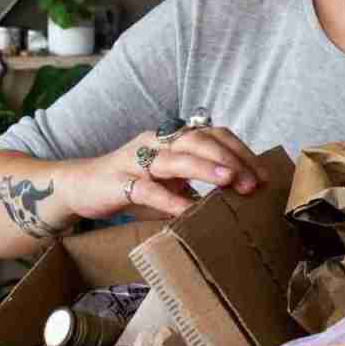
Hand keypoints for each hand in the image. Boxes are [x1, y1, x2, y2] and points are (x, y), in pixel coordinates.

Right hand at [59, 125, 268, 221]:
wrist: (82, 185)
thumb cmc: (133, 183)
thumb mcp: (170, 179)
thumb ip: (196, 182)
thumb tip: (236, 195)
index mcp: (174, 138)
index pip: (214, 135)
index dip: (240, 151)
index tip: (262, 174)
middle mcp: (158, 141)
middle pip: (200, 140)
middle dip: (230, 159)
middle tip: (252, 183)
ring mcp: (137, 159)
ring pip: (176, 157)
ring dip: (206, 168)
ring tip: (230, 181)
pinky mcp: (119, 180)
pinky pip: (148, 188)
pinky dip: (170, 199)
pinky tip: (188, 210)